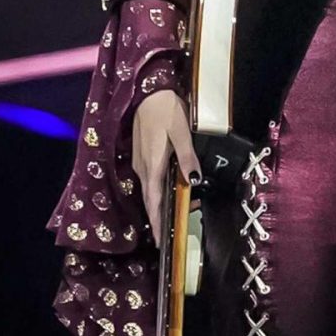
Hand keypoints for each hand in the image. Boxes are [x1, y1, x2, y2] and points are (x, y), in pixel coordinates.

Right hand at [132, 86, 198, 247]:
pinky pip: (151, 179)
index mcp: (153, 165)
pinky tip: (172, 188)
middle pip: (151, 199)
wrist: (148, 93)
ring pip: (151, 189)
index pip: (154, 201)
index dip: (158, 221)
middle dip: (160, 217)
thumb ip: (187, 156)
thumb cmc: (166, 111)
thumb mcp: (181, 132)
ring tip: (178, 212)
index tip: (161, 242)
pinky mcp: (143, 155)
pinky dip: (160, 189)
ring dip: (161, 203)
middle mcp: (144, 168)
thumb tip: (193, 180)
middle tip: (169, 234)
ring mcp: (141, 162)